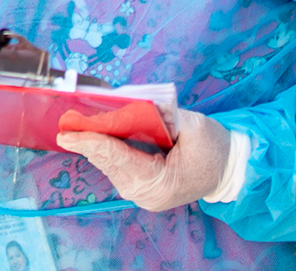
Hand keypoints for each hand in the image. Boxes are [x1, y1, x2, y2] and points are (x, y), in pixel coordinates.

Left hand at [57, 109, 235, 211]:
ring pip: (110, 166)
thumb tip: (131, 101)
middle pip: (109, 164)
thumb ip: (163, 115)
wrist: (230, 170)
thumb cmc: (215, 148)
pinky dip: (106, 152)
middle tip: (66, 127)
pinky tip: (94, 138)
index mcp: (161, 182)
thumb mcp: (194, 125)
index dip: (92, 143)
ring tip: (75, 129)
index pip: (118, 158)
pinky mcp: (142, 189)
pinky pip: (118, 168)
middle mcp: (147, 194)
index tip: (67, 135)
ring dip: (95, 147)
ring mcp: (144, 195)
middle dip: (88, 144)